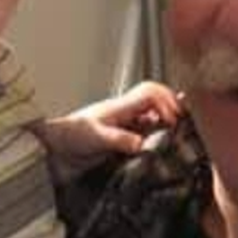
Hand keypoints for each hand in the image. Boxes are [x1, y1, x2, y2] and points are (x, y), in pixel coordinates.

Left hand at [36, 81, 180, 177]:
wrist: (55, 146)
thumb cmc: (72, 136)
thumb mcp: (96, 137)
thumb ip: (118, 139)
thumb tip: (141, 143)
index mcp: (121, 106)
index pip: (151, 92)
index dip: (166, 102)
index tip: (172, 120)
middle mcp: (126, 111)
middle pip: (156, 97)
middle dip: (172, 105)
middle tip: (182, 123)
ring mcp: (125, 121)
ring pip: (153, 111)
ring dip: (166, 117)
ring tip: (178, 130)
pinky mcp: (123, 134)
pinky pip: (146, 127)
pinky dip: (157, 129)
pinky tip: (163, 139)